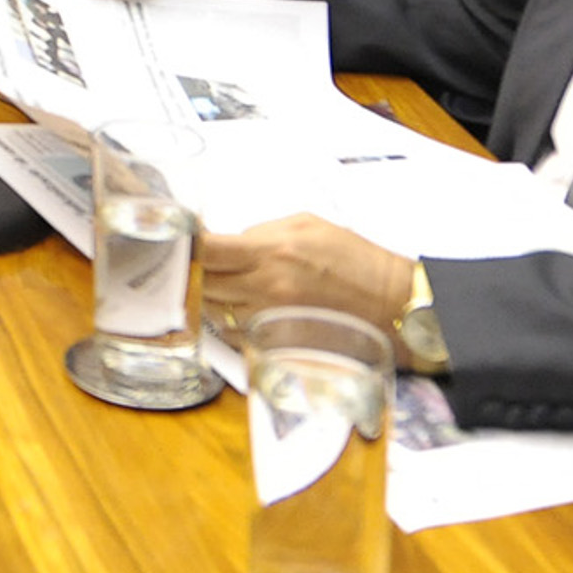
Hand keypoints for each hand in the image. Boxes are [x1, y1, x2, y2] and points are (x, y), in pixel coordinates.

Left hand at [199, 215, 410, 330]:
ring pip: (216, 312)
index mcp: (270, 252)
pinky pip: (236, 336)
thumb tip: (230, 241)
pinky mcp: (277, 346)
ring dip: (214, 300)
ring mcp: (269, 321)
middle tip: (198, 266)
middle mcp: (264, 289)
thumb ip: (261, 232)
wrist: (393, 304)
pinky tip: (248, 312)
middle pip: (203, 284)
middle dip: (196, 274)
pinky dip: (233, 325)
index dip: (185, 248)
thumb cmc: (356, 262)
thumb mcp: (307, 226)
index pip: (206, 251)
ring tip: (231, 288)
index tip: (179, 244)